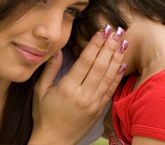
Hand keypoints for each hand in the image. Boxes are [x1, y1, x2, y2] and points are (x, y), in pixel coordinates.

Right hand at [29, 26, 127, 144]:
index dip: (95, 44)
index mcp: (68, 88)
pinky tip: (122, 64)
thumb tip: (56, 50)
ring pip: (109, 76)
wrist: (54, 140)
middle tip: (118, 31)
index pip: (86, 61)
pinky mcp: (99, 109)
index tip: (102, 30)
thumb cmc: (44, 115)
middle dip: (110, 46)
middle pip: (100, 65)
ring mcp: (94, 102)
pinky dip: (118, 76)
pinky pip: (111, 89)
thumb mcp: (40, 91)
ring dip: (117, 58)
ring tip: (123, 42)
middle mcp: (84, 94)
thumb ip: (49, 69)